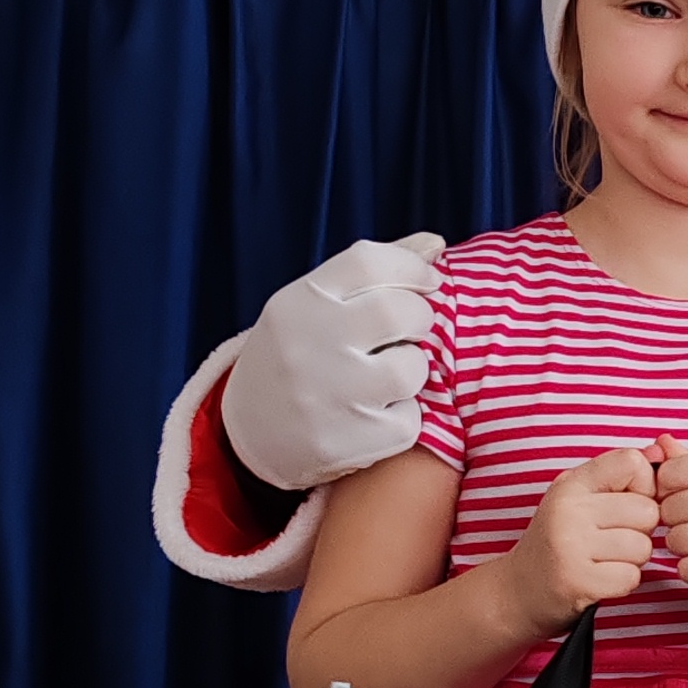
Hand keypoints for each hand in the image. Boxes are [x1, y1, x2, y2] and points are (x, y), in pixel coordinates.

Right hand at [220, 233, 444, 490]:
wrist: (250, 432)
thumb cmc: (301, 354)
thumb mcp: (319, 304)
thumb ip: (374, 272)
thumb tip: (437, 244)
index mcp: (300, 302)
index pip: (370, 261)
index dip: (413, 268)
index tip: (427, 283)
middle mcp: (307, 344)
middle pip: (399, 312)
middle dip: (421, 319)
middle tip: (412, 332)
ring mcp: (322, 396)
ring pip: (411, 369)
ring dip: (413, 371)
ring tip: (388, 377)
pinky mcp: (340, 442)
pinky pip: (409, 423)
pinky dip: (403, 420)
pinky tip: (375, 415)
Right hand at [507, 450, 659, 633]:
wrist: (519, 588)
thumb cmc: (561, 538)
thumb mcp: (581, 496)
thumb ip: (620, 472)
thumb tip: (663, 448)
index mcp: (572, 483)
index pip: (633, 462)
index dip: (645, 486)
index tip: (626, 504)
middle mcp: (568, 510)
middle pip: (648, 511)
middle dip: (641, 530)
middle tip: (612, 539)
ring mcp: (570, 546)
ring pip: (643, 547)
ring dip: (633, 560)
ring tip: (605, 559)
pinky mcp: (576, 581)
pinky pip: (631, 577)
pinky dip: (623, 582)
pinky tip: (600, 578)